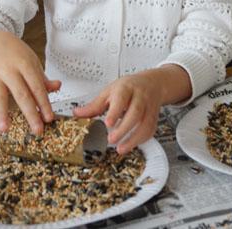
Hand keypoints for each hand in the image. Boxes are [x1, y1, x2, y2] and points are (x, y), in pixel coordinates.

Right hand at [0, 30, 61, 134]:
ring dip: (2, 113)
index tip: (49, 118)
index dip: (44, 103)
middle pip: (21, 94)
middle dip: (30, 113)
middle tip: (37, 129)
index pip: (36, 87)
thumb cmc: (16, 54)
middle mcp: (9, 70)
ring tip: (5, 128)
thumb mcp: (32, 61)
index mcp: (25, 64)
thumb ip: (42, 78)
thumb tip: (57, 87)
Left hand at [73, 65, 190, 153]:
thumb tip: (78, 113)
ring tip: (121, 148)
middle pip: (135, 112)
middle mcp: (140, 97)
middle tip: (111, 139)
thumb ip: (95, 105)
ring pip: (145, 123)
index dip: (116, 111)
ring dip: (134, 138)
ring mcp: (149, 107)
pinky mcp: (154, 117)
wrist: (152, 83)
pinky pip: (150, 130)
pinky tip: (131, 144)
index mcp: (126, 88)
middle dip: (124, 128)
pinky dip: (141, 140)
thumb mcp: (110, 91)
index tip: (108, 123)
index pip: (122, 98)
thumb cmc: (129, 87)